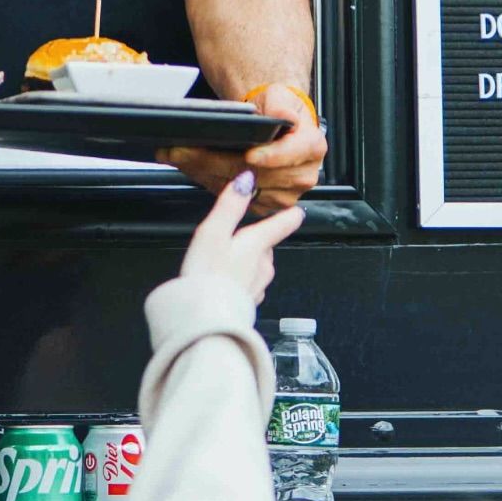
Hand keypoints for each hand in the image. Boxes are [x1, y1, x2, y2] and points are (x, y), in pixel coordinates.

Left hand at [157, 84, 326, 214]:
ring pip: (236, 188)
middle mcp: (301, 175)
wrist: (274, 124)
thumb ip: (280, 104)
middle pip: (254, 173)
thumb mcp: (280, 95)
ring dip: (202, 172)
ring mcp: (283, 194)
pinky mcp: (264, 204)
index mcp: (310, 148)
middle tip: (183, 149)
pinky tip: (189, 166)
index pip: (290, 155)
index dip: (269, 157)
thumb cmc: (276, 108)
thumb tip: (284, 115)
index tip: (249, 155)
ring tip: (178, 155)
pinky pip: (231, 197)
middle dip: (214, 160)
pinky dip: (206, 181)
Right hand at [181, 172, 304, 302]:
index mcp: (256, 245)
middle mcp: (262, 266)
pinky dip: (241, 279)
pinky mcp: (247, 303)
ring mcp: (257, 287)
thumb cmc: (207, 276)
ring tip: (231, 257)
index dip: (289, 216)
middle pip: (267, 246)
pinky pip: (249, 285)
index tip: (297, 211)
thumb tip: (246, 179)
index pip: (280, 225)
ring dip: (250, 260)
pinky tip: (227, 281)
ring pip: (259, 267)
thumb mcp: (213, 231)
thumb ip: (230, 205)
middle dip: (259, 239)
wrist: (204, 321)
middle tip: (246, 233)